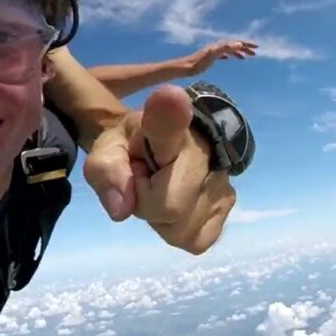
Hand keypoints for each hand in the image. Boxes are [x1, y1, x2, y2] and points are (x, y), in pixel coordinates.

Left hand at [83, 85, 235, 253]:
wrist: (167, 143)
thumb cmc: (134, 144)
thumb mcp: (108, 150)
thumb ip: (108, 173)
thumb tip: (121, 210)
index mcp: (167, 127)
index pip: (169, 123)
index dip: (169, 115)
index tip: (170, 97)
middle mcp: (205, 150)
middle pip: (170, 208)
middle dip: (146, 203)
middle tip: (144, 180)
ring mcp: (223, 178)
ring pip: (183, 229)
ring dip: (163, 219)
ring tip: (159, 190)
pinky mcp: (228, 204)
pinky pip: (198, 238)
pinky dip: (182, 229)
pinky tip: (176, 205)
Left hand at [187, 39, 256, 75]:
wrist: (184, 68)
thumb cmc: (197, 64)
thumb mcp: (212, 55)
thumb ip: (225, 49)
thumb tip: (239, 43)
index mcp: (219, 46)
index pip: (236, 43)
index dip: (247, 45)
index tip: (257, 47)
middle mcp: (216, 47)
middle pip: (234, 45)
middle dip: (245, 48)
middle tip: (255, 52)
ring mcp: (212, 51)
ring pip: (228, 49)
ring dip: (238, 51)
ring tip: (245, 57)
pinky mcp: (208, 57)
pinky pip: (222, 54)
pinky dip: (228, 55)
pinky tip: (229, 58)